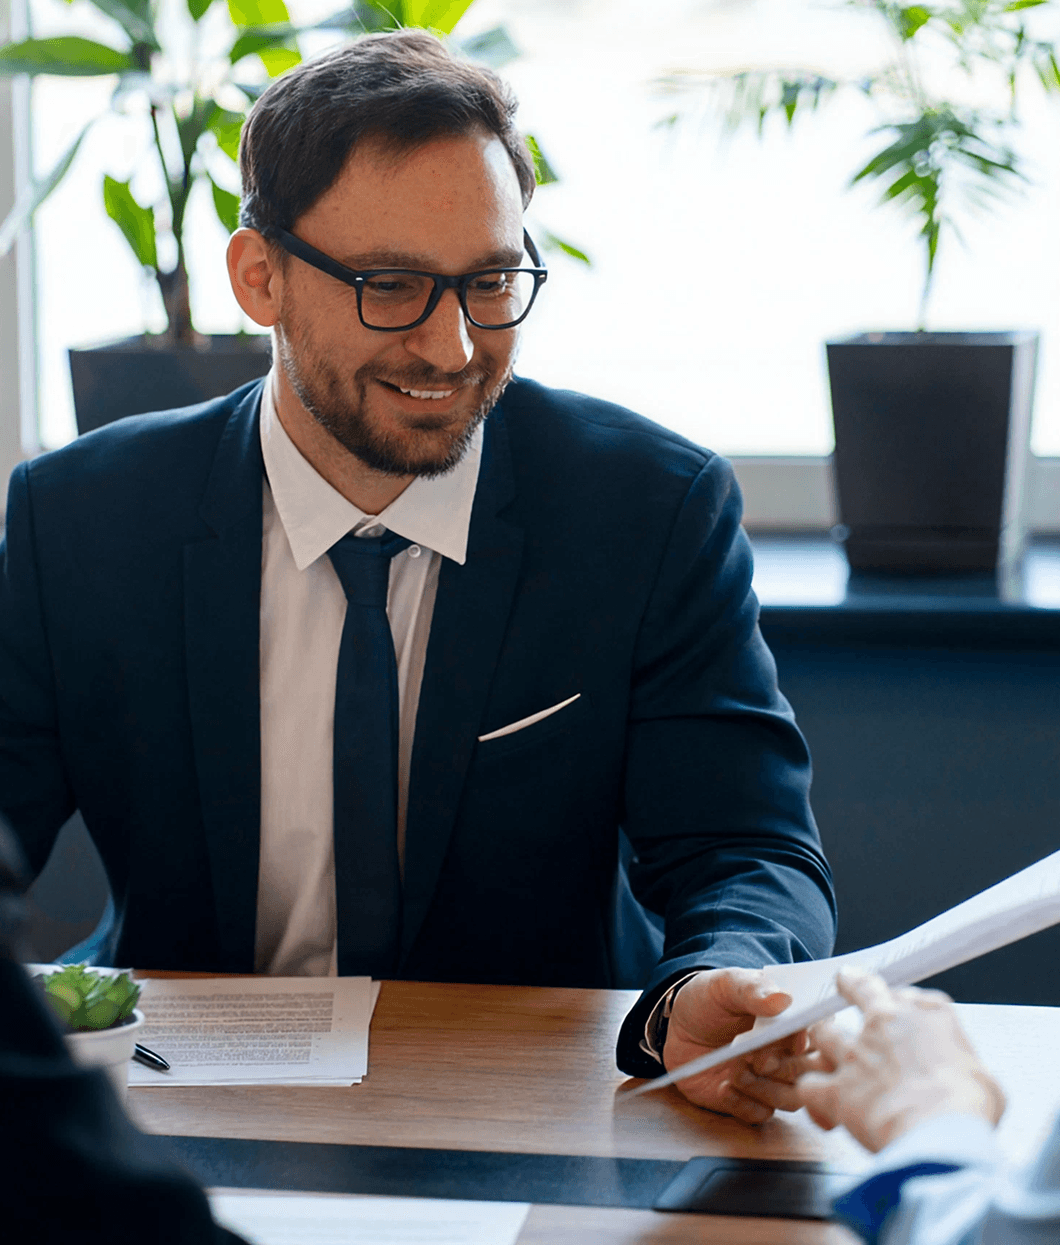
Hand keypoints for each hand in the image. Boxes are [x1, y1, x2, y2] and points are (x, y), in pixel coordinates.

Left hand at [663, 967, 807, 1122]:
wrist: (677, 1024)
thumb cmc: (710, 999)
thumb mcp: (726, 985)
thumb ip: (752, 989)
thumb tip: (783, 999)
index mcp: (791, 1021)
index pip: (821, 1035)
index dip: (811, 1041)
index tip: (794, 1041)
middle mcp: (789, 1054)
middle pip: (811, 1073)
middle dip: (787, 1068)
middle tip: (758, 1059)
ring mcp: (771, 1081)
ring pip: (790, 1100)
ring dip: (764, 1089)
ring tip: (735, 1070)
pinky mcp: (750, 1101)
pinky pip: (760, 1115)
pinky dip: (743, 1104)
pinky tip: (723, 1087)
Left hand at [792, 969, 1005, 1152]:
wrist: (941, 1133)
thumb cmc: (970, 1109)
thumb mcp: (986, 1082)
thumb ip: (968, 1071)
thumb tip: (971, 1083)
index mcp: (929, 1015)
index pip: (909, 996)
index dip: (902, 1005)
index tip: (900, 1007)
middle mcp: (887, 1024)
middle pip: (861, 990)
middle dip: (852, 984)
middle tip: (845, 980)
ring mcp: (858, 1053)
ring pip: (823, 1032)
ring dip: (821, 1040)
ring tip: (819, 1043)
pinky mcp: (837, 1086)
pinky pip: (810, 1084)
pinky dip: (812, 1094)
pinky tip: (819, 1105)